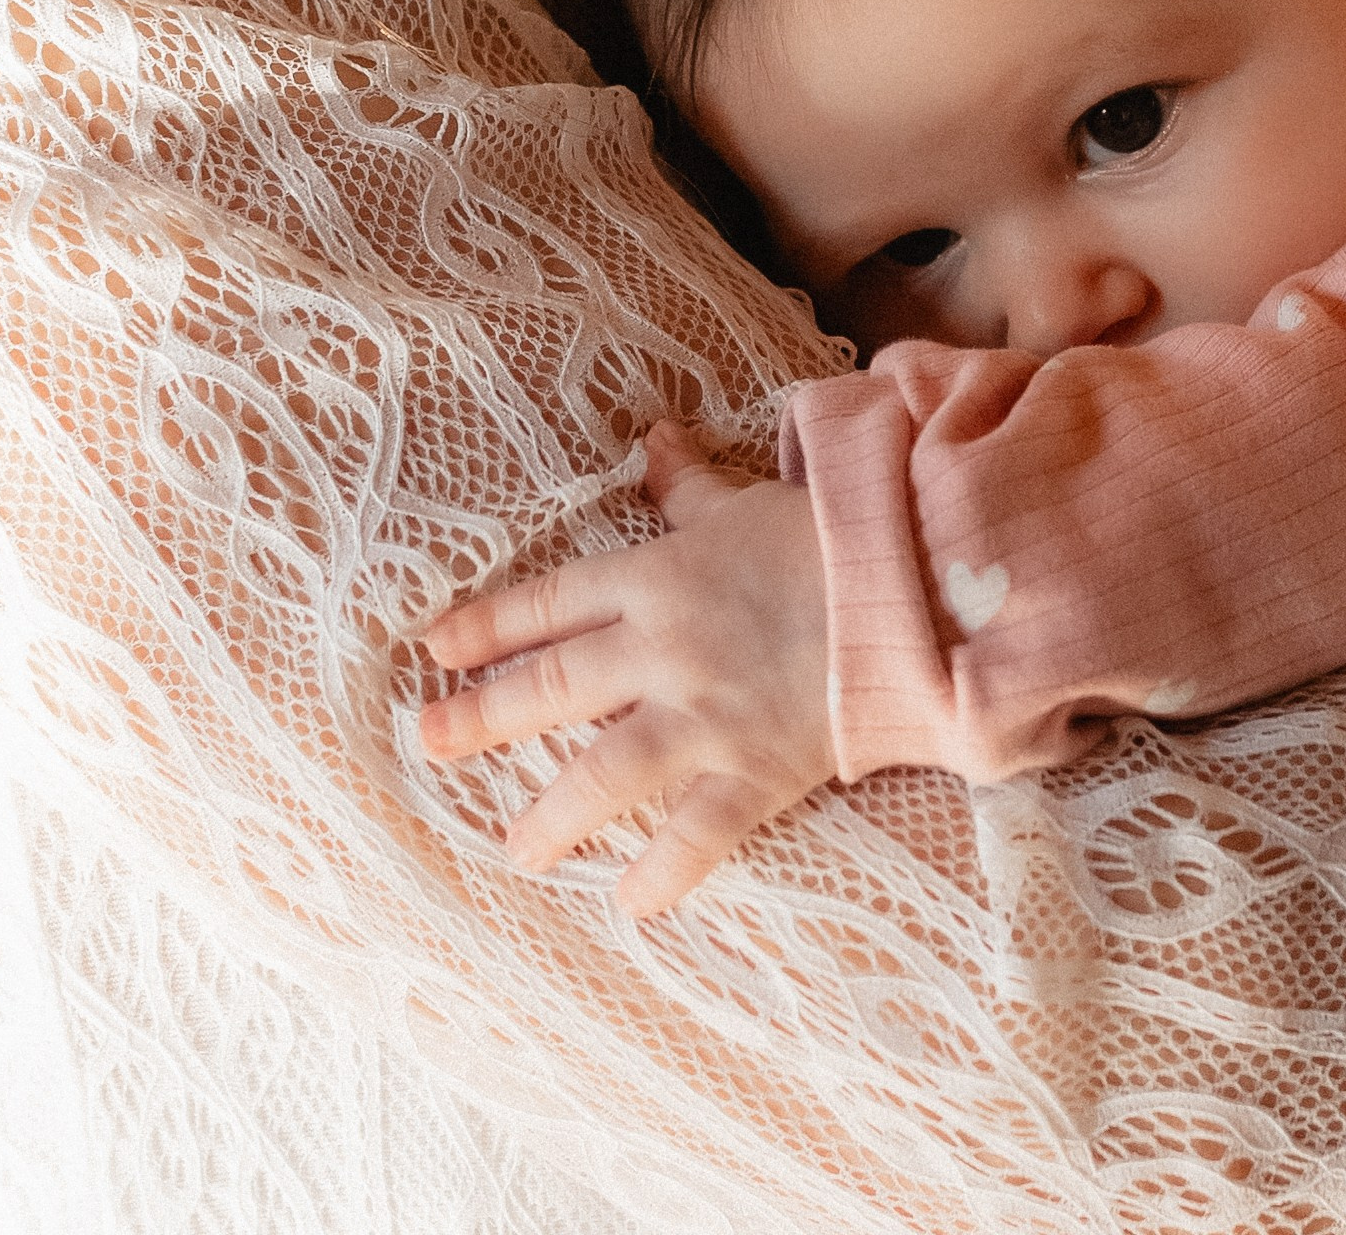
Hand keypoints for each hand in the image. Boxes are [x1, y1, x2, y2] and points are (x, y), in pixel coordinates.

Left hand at [419, 422, 834, 915]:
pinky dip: (664, 872)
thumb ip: (687, 488)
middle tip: (429, 743)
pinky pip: (698, 833)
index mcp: (658, 576)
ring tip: (514, 848)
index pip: (550, 602)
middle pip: (555, 685)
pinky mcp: (756, 769)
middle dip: (485, 717)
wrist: (916, 588)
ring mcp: (707, 714)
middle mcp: (665, 648)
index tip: (433, 650)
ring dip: (554, 813)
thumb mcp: (745, 502)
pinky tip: (629, 904)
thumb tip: (652, 441)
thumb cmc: (828, 539)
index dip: (488, 626)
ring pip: (606, 772)